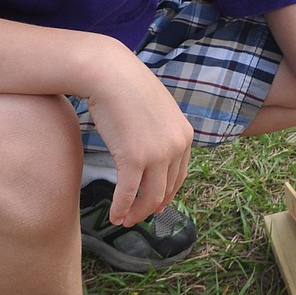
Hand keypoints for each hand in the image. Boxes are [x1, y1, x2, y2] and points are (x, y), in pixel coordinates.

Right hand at [87, 57, 192, 227]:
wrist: (111, 74)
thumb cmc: (127, 88)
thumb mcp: (157, 110)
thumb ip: (161, 132)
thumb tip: (152, 149)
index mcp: (185, 135)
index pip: (180, 175)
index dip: (167, 194)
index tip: (156, 205)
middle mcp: (176, 146)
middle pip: (166, 189)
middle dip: (150, 207)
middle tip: (137, 217)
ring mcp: (158, 153)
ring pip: (149, 196)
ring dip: (136, 213)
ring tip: (124, 220)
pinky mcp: (135, 158)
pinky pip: (128, 192)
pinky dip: (121, 208)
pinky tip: (114, 216)